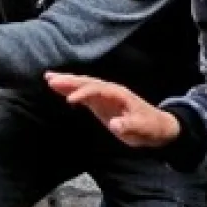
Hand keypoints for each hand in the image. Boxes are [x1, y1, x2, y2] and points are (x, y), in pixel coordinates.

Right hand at [44, 73, 180, 146]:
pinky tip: (57, 88)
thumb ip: (129, 126)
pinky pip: (82, 94)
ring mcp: (104, 96)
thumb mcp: (143, 129)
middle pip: (87, 82)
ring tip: (48, 78)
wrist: (158, 127)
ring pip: (83, 85)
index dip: (83, 93)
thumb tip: (115, 124)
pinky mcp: (100, 103)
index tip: (69, 100)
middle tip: (50, 78)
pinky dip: (70, 90)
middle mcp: (109, 91)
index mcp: (119, 94)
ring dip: (66, 81)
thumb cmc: (151, 127)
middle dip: (69, 80)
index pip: (97, 90)